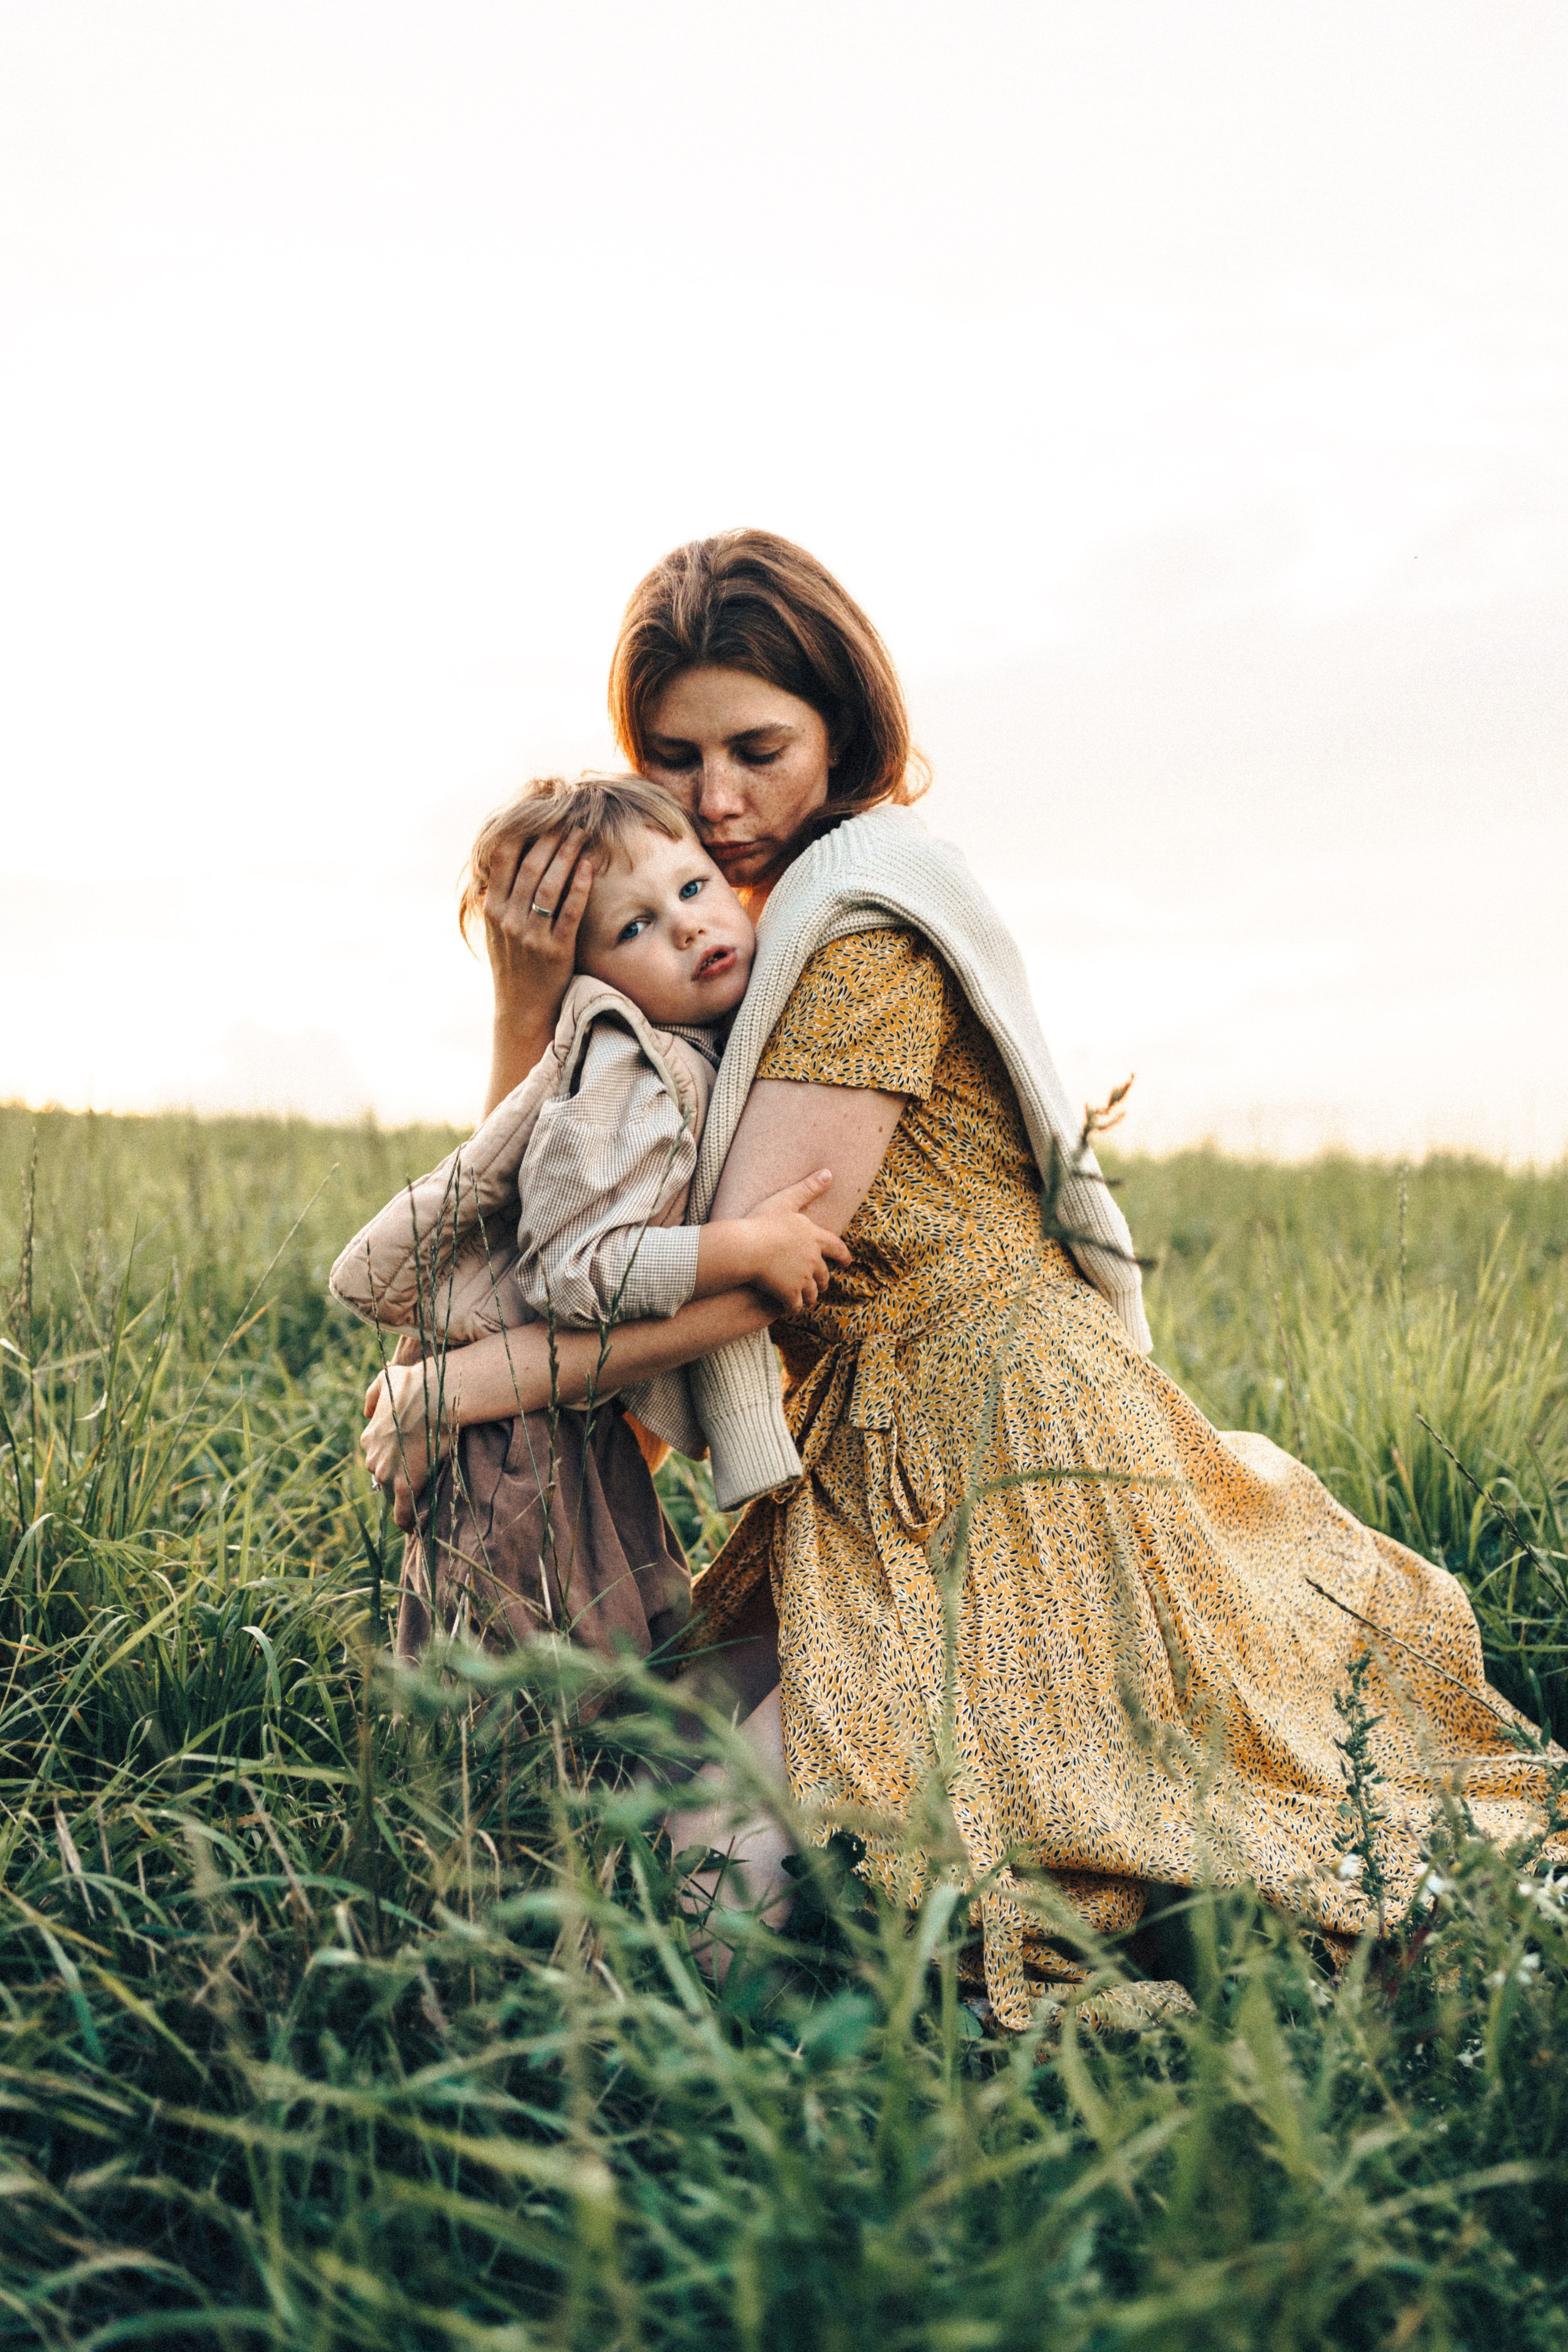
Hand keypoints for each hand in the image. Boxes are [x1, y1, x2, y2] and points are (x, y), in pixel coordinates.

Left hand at [362, 1362, 454, 1526]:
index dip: (393, 1459)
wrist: (434, 1395)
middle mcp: (372, 1458)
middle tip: (420, 1474)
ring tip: (422, 1499)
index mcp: (369, 1437)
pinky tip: (411, 1529)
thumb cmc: (414, 1384)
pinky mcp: (404, 1485)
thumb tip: (365, 1412)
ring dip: (404, 1494)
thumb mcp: (385, 1379)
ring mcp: (386, 1473)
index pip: (379, 1456)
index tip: (407, 1462)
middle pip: (384, 1475)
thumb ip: (371, 1396)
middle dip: (398, 1475)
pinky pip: (402, 1512)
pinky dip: (406, 1521)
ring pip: (393, 1491)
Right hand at [482, 826, 595, 1105]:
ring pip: (550, 883)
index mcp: (493, 908)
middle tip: (569, 815)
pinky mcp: (556, 950)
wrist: (522, 1009)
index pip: (503, 857)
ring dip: (568, 853)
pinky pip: (569, 911)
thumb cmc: (514, 964)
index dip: (521, 829)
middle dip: (551, 836)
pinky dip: (579, 885)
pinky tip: (589, 865)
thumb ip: (502, 894)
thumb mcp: (498, 928)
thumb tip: (510, 855)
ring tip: (582, 832)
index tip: (538, 809)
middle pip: (530, 864)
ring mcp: (531, 935)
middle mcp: (508, 919)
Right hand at [738, 1169, 852, 1312]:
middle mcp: (813, 1260)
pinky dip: (794, 1307)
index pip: (836, 1248)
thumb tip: (829, 1172)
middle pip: (824, 1275)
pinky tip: (789, 1307)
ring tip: (805, 1298)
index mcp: (814, 1237)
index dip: (843, 1255)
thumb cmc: (762, 1222)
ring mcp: (802, 1278)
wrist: (746, 1248)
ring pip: (812, 1292)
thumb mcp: (786, 1200)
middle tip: (822, 1285)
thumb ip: (808, 1188)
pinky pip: (796, 1305)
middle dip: (823, 1280)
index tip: (848, 1262)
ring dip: (810, 1296)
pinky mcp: (789, 1293)